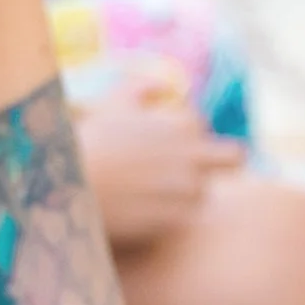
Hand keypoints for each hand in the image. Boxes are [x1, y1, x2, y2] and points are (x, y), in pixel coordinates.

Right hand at [75, 76, 245, 253]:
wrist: (70, 185)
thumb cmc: (89, 141)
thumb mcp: (114, 103)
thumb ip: (144, 88)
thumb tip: (165, 86)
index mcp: (182, 124)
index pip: (202, 126)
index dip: (184, 135)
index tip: (163, 146)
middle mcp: (192, 156)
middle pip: (235, 158)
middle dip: (220, 162)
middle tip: (192, 171)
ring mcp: (186, 190)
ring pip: (204, 192)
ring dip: (185, 194)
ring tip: (149, 193)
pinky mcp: (175, 219)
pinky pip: (184, 218)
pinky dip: (168, 216)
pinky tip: (141, 210)